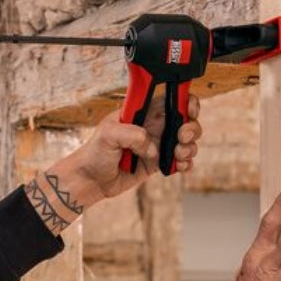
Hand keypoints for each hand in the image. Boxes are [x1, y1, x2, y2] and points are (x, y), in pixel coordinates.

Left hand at [76, 94, 202, 200]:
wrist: (90, 180)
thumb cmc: (94, 153)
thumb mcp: (108, 135)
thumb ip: (132, 134)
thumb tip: (151, 145)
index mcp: (142, 113)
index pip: (170, 100)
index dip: (185, 101)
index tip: (190, 110)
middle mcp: (152, 127)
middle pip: (184, 121)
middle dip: (191, 128)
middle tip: (181, 137)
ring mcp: (156, 145)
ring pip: (186, 142)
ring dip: (189, 148)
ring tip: (178, 155)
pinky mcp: (157, 163)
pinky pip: (179, 161)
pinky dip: (185, 164)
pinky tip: (179, 166)